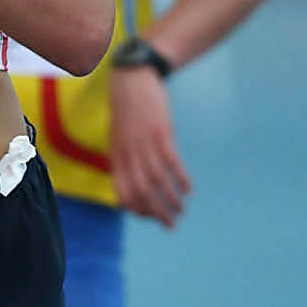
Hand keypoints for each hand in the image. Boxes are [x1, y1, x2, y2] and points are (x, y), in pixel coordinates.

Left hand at [109, 66, 191, 226]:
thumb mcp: (117, 138)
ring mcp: (145, 144)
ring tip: (181, 211)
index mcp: (117, 158)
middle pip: (142, 193)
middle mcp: (129, 155)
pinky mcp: (161, 133)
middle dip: (156, 213)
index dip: (137, 210)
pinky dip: (181, 178)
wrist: (130, 81)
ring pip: (157, 181)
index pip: (124, 194)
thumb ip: (123, 159)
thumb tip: (131, 180)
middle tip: (171, 225)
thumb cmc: (126, 112)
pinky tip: (189, 189)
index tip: (151, 218)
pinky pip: (171, 162)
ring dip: (170, 199)